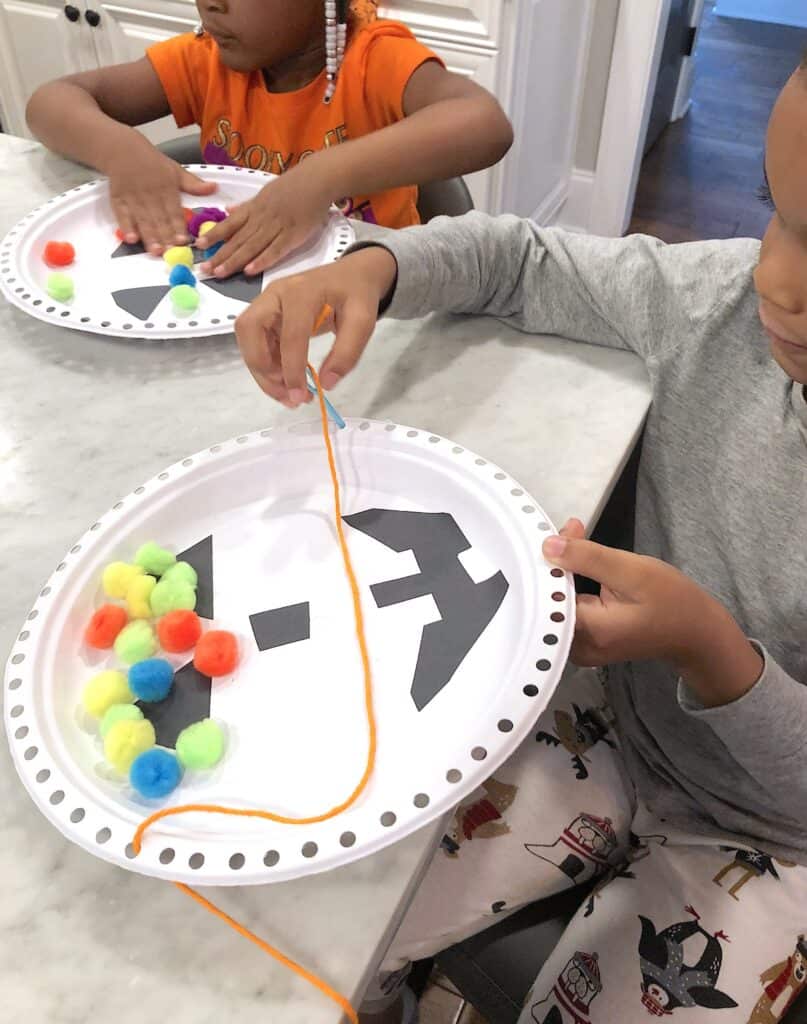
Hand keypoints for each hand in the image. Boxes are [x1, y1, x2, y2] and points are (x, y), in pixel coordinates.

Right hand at [107, 141, 216, 254]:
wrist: (123, 150)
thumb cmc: (153, 163)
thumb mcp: (176, 170)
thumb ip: (194, 184)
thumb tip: (214, 188)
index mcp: (167, 188)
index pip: (174, 211)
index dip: (178, 227)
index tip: (183, 240)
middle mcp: (151, 195)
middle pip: (159, 219)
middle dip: (165, 237)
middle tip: (171, 252)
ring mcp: (134, 199)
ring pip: (142, 220)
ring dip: (149, 237)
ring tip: (155, 251)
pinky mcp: (118, 201)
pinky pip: (122, 215)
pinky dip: (126, 227)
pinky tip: (131, 239)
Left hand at [200, 165, 332, 278]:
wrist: (318, 179)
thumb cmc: (294, 186)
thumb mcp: (266, 192)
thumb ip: (247, 206)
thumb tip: (228, 211)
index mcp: (255, 207)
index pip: (230, 223)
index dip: (214, 235)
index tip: (199, 245)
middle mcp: (262, 217)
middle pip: (238, 239)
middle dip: (220, 255)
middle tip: (204, 269)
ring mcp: (278, 227)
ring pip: (252, 246)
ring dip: (235, 261)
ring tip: (220, 273)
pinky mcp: (294, 235)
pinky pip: (276, 250)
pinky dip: (263, 261)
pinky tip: (250, 271)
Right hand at [235, 246, 397, 405]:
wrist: (351, 275)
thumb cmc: (356, 294)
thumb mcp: (363, 321)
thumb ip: (347, 353)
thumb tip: (326, 384)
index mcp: (301, 291)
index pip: (289, 334)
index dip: (292, 368)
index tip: (300, 396)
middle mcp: (276, 294)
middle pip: (249, 330)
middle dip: (261, 367)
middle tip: (285, 393)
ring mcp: (267, 303)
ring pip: (247, 339)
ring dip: (261, 371)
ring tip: (287, 394)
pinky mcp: (267, 315)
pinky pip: (257, 343)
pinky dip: (266, 366)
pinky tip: (286, 381)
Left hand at [544, 519, 762, 705]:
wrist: (696, 632)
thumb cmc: (671, 601)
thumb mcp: (631, 571)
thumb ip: (588, 558)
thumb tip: (547, 545)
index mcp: (587, 631)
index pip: (548, 593)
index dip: (550, 561)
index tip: (559, 532)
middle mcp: (576, 646)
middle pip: (550, 598)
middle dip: (556, 562)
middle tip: (571, 529)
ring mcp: (580, 648)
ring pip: (557, 602)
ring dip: (564, 570)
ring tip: (574, 537)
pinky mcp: (586, 642)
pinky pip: (568, 609)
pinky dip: (571, 584)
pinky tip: (577, 562)